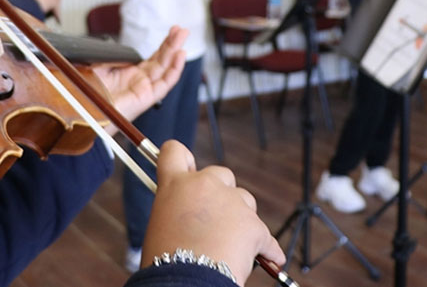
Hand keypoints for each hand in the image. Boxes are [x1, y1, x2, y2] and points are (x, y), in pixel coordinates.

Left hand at [92, 26, 186, 119]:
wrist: (83, 110)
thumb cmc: (88, 93)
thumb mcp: (99, 65)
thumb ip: (114, 56)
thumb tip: (125, 49)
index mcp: (130, 73)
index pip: (153, 57)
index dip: (163, 44)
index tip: (172, 30)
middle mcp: (140, 81)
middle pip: (162, 60)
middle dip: (173, 44)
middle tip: (182, 30)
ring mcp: (144, 89)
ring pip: (165, 69)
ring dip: (175, 52)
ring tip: (183, 36)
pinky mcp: (146, 98)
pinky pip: (164, 84)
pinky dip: (174, 70)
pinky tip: (179, 56)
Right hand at [142, 141, 285, 285]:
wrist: (187, 281)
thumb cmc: (169, 261)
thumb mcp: (161, 225)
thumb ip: (178, 209)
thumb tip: (191, 216)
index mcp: (174, 185)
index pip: (175, 152)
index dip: (182, 159)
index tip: (188, 169)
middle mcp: (204, 184)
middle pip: (221, 174)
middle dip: (222, 194)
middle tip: (214, 222)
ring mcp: (231, 202)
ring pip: (245, 201)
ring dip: (241, 219)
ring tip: (230, 247)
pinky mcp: (253, 224)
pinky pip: (264, 236)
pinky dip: (264, 249)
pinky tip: (264, 260)